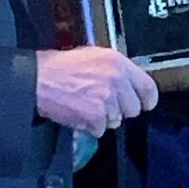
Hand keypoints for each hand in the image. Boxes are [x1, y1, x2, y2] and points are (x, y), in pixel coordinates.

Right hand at [35, 46, 158, 136]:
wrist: (40, 79)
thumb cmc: (62, 67)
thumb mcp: (94, 56)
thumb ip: (116, 70)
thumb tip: (131, 84)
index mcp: (118, 63)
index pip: (148, 87)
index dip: (146, 99)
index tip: (144, 104)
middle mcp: (116, 80)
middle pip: (133, 109)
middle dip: (119, 110)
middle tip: (102, 103)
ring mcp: (107, 99)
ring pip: (116, 121)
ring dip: (102, 118)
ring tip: (85, 104)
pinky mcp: (96, 116)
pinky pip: (100, 130)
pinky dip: (89, 126)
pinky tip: (79, 113)